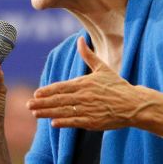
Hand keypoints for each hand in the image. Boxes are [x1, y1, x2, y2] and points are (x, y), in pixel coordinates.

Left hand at [27, 37, 162, 130]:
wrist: (134, 104)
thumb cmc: (117, 86)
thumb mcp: (103, 68)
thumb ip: (88, 55)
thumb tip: (80, 39)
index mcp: (85, 83)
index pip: (62, 87)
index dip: (48, 91)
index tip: (36, 94)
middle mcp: (85, 96)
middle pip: (59, 100)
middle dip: (42, 103)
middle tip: (28, 105)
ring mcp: (89, 109)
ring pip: (64, 111)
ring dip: (48, 113)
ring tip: (35, 114)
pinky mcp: (94, 121)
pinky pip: (76, 122)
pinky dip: (64, 122)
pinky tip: (53, 123)